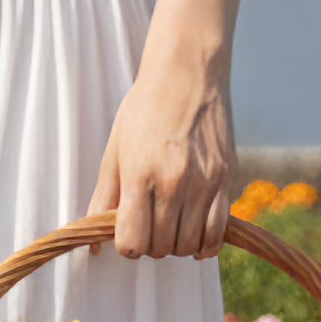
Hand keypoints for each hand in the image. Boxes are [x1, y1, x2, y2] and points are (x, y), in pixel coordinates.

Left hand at [87, 60, 234, 259]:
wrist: (187, 75)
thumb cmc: (143, 110)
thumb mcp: (114, 151)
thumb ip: (103, 199)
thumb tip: (94, 246)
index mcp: (139, 175)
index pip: (132, 240)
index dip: (126, 246)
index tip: (127, 234)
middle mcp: (173, 182)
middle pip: (160, 246)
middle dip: (150, 246)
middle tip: (148, 227)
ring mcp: (203, 182)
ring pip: (188, 244)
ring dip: (176, 245)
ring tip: (169, 227)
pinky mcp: (226, 179)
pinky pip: (218, 233)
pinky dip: (205, 245)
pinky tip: (195, 238)